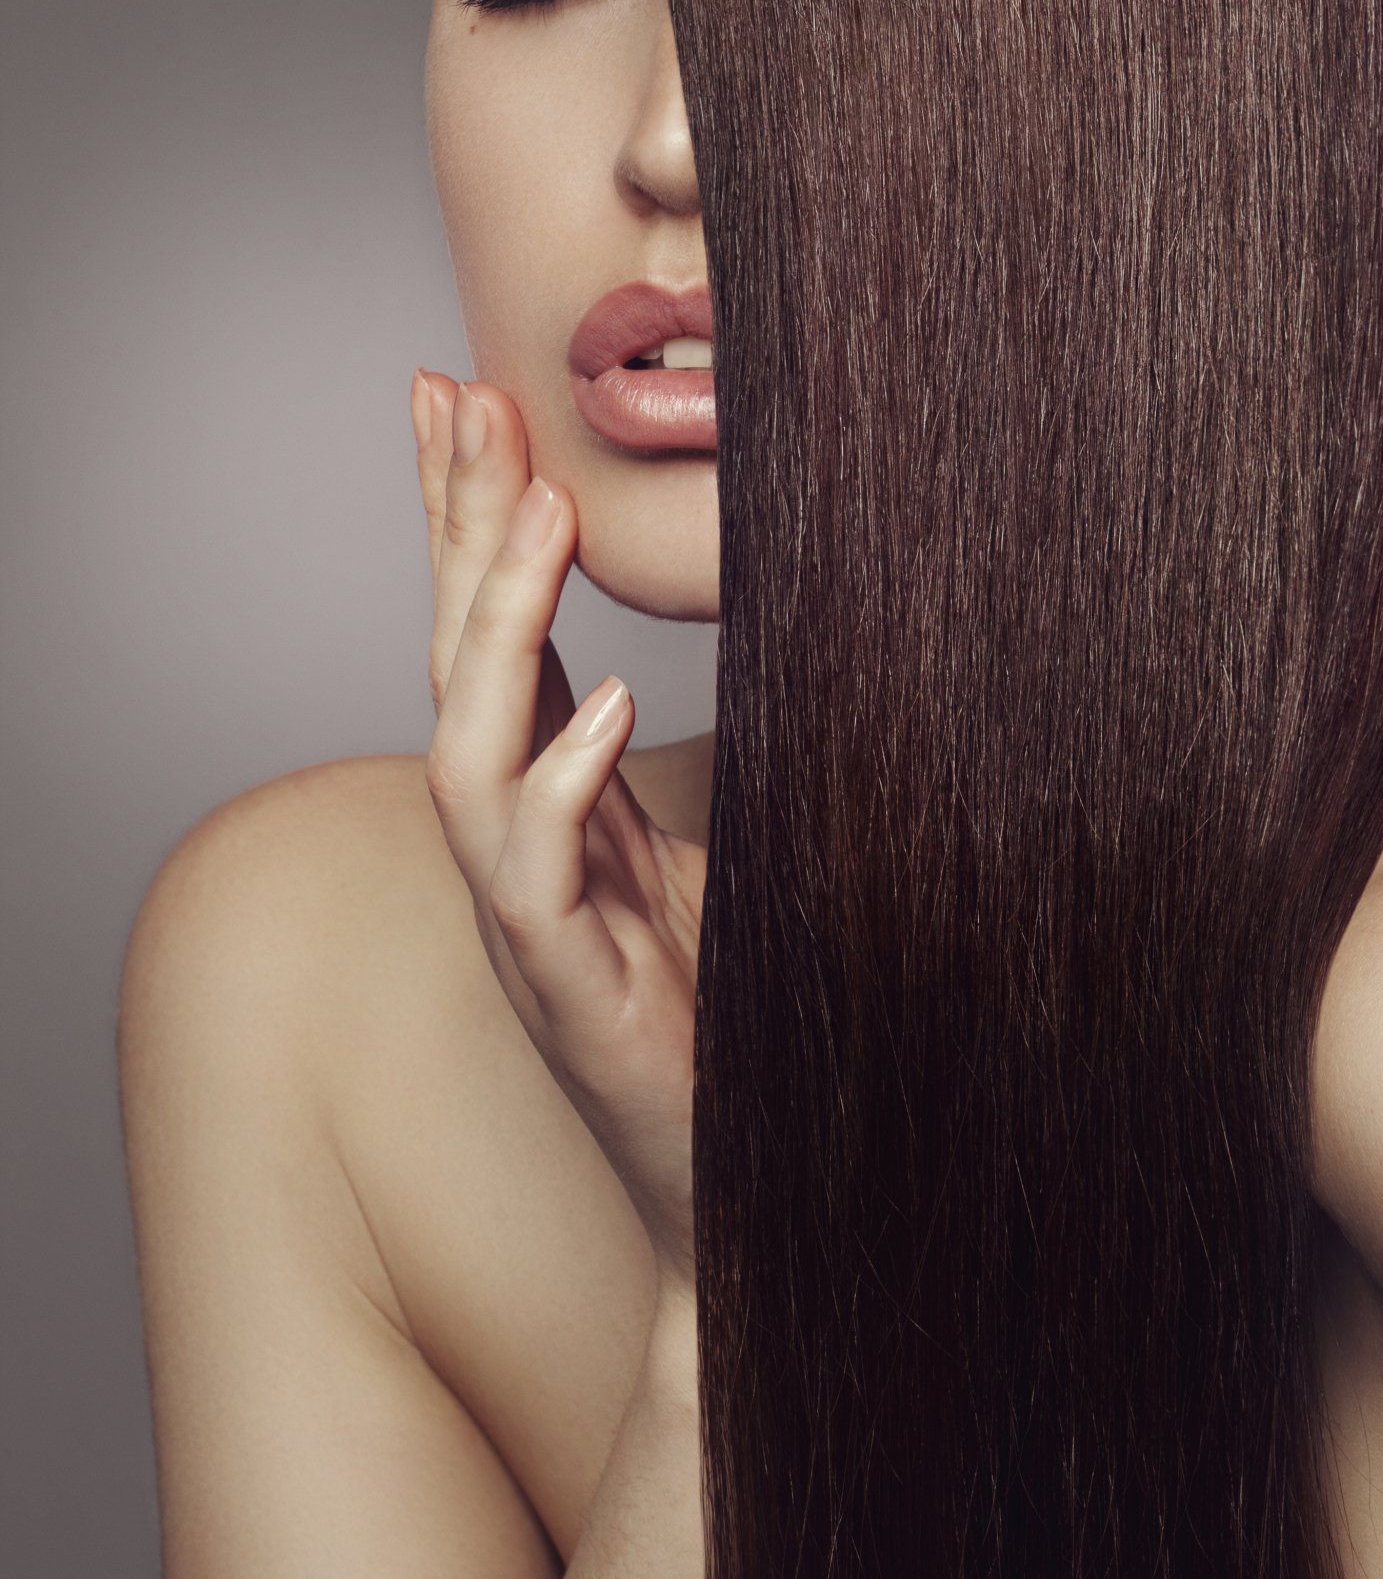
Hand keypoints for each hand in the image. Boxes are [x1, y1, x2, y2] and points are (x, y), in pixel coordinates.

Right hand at [411, 369, 703, 1298]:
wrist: (722, 1182)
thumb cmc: (720, 1021)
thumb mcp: (706, 859)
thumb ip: (677, 768)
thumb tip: (734, 644)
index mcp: (550, 803)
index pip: (491, 636)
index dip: (468, 521)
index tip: (464, 396)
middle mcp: (516, 846)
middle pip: (455, 660)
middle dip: (451, 527)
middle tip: (455, 396)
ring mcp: (528, 918)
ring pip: (469, 753)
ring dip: (497, 628)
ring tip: (536, 515)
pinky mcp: (563, 988)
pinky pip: (533, 878)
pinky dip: (561, 786)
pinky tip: (603, 710)